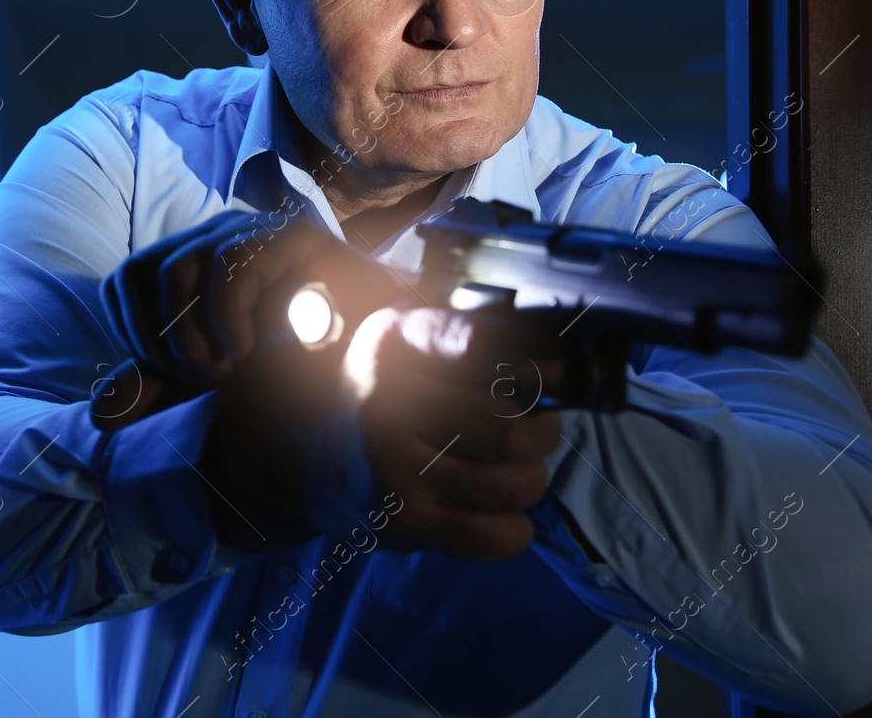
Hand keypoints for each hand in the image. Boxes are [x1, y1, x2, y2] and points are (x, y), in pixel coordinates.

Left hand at [92, 209, 409, 429]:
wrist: (378, 352)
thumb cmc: (294, 362)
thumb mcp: (215, 382)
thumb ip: (162, 390)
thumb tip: (103, 416)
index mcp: (190, 262)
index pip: (124, 282)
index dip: (135, 336)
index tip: (174, 380)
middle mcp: (215, 236)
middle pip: (143, 272)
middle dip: (161, 342)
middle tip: (206, 381)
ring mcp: (254, 230)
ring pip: (179, 267)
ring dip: (193, 336)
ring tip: (229, 372)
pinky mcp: (294, 235)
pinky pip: (234, 264)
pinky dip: (229, 317)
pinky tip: (251, 351)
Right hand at [353, 307, 566, 560]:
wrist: (309, 458)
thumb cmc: (384, 393)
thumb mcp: (408, 341)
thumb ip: (473, 336)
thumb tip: (561, 366)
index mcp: (395, 345)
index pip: (482, 347)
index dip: (539, 366)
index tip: (560, 375)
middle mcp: (390, 402)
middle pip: (510, 428)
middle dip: (545, 433)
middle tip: (542, 431)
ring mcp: (394, 465)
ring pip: (510, 482)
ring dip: (532, 479)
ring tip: (521, 472)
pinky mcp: (402, 519)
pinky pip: (488, 535)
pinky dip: (515, 531)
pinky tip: (509, 517)